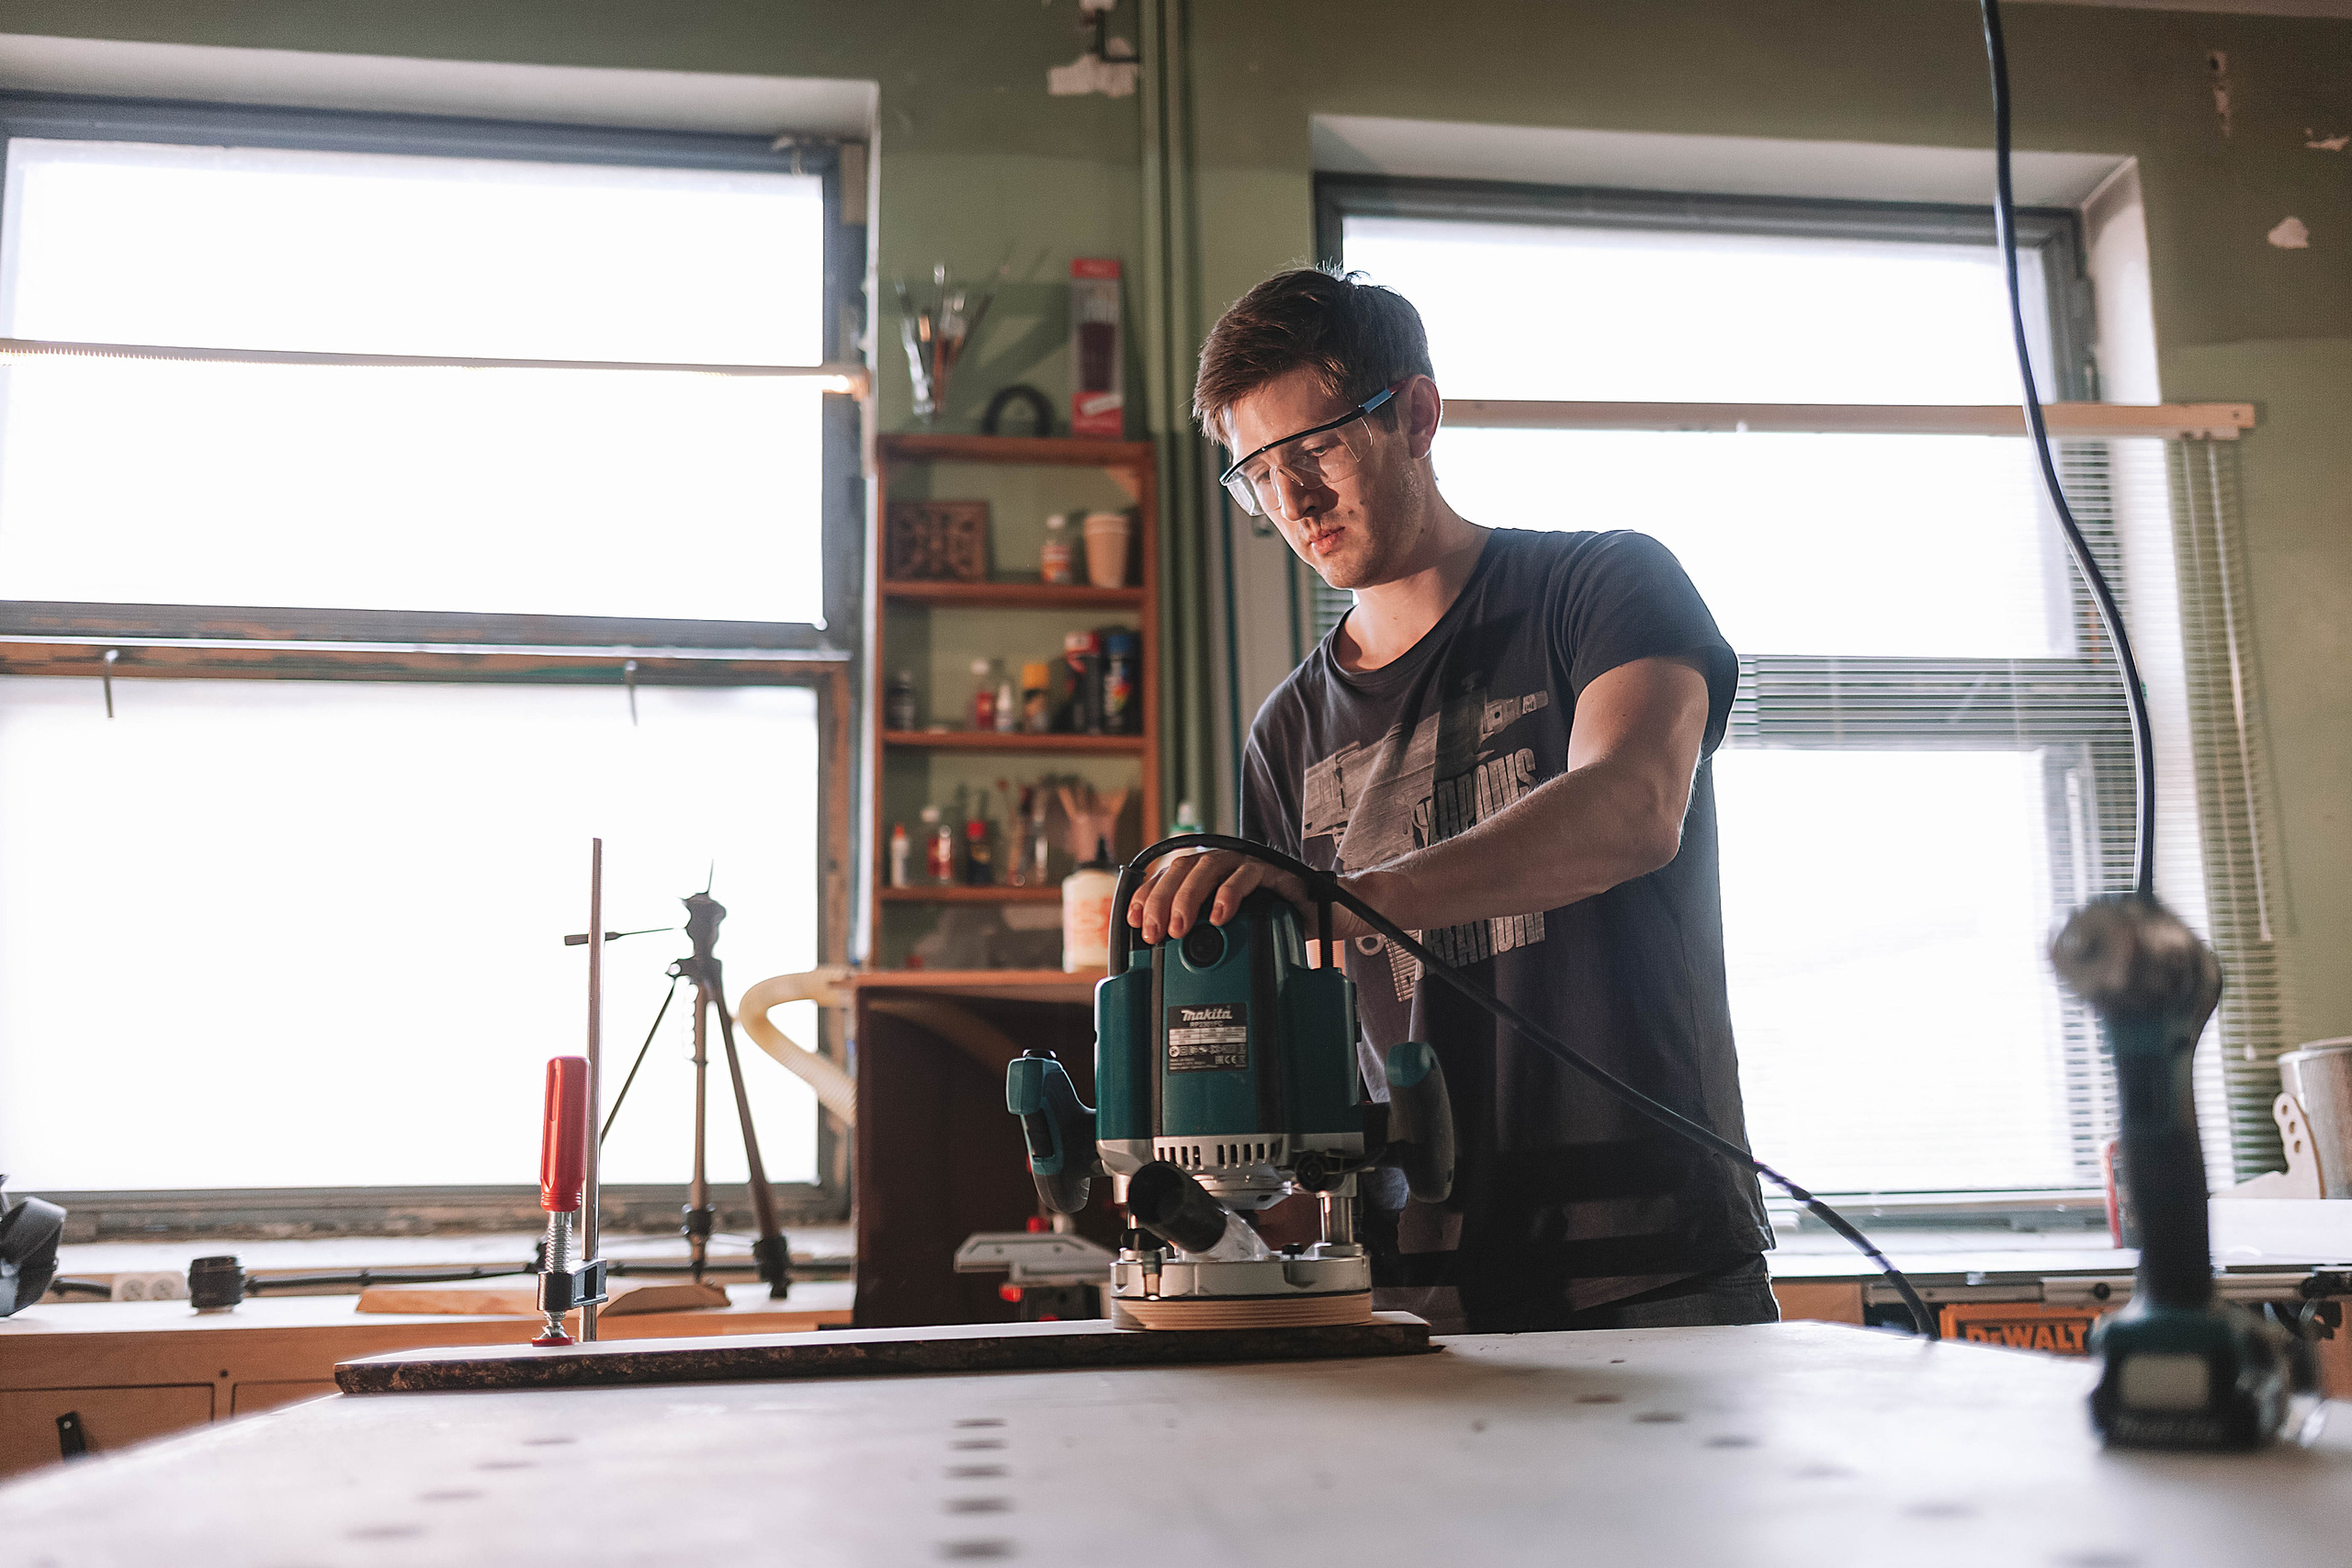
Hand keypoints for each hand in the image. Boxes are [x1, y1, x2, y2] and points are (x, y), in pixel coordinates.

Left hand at [1126, 848, 1313, 945]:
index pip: (1166, 877)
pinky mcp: (1273, 870)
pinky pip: (1247, 875)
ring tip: (1180, 928)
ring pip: (1209, 867)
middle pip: (1181, 869)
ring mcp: (1247, 864)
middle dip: (1162, 900)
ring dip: (1188, 897)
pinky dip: (1230, 894)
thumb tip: (1169, 968)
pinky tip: (1219, 917)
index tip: (1132, 920)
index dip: (1146, 895)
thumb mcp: (1231, 936)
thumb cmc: (1274, 922)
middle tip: (1154, 932)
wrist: (1326, 912)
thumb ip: (1204, 941)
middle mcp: (1223, 864)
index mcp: (1207, 876)